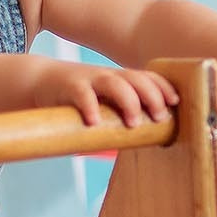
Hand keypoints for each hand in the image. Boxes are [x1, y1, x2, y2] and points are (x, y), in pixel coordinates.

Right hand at [32, 59, 180, 127]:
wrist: (40, 80)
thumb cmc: (79, 97)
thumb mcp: (103, 100)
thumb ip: (120, 114)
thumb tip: (144, 140)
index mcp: (120, 79)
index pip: (148, 77)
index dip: (163, 87)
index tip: (175, 102)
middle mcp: (108, 76)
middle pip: (136, 79)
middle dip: (152, 96)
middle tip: (158, 118)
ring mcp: (89, 79)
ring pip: (114, 83)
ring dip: (127, 101)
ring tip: (132, 123)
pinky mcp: (69, 86)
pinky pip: (82, 94)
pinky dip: (90, 107)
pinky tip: (94, 123)